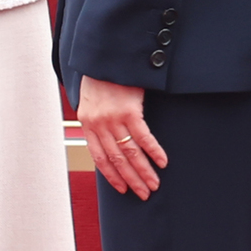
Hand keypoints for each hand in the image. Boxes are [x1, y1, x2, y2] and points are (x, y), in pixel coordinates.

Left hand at [76, 76, 167, 198]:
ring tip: (154, 184)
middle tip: (144, 194)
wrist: (105, 56)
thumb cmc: (100, 78)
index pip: (99, 158)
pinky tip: (162, 162)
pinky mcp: (129, 110)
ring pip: (130, 152)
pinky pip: (143, 137)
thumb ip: (97, 121)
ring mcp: (113, 118)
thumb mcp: (91, 101)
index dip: (112, 176)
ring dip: (144, 171)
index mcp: (88, 124)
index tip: (123, 189)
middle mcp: (99, 124)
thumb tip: (108, 140)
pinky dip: (153, 151)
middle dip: (131, 179)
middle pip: (116, 159)